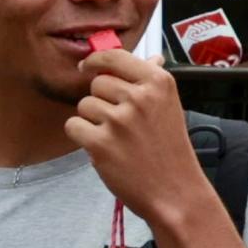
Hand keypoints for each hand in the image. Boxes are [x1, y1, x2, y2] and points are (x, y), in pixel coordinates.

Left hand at [65, 38, 213, 232]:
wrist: (174, 190)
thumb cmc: (169, 150)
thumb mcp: (170, 107)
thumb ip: (152, 82)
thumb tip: (151, 57)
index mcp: (158, 83)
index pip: (115, 56)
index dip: (96, 61)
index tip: (88, 67)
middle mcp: (139, 97)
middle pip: (97, 83)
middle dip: (101, 100)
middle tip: (120, 122)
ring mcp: (119, 120)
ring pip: (84, 105)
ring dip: (92, 121)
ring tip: (116, 138)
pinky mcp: (100, 143)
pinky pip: (73, 125)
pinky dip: (82, 136)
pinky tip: (103, 147)